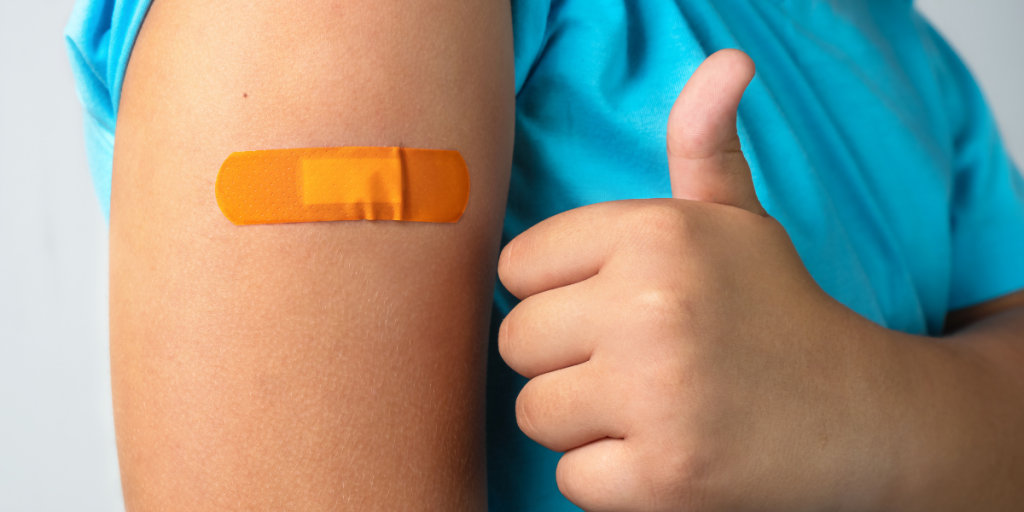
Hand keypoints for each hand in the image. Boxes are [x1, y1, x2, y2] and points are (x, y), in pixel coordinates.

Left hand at [497, 50, 904, 510]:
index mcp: (657, 233)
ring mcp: (658, 394)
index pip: (517, 267)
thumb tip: (726, 62)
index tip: (614, 308)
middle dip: (565, 361)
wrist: (862, 417)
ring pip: (534, 411)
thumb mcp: (740, 222)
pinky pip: (571, 477)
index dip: (560, 294)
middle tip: (638, 366)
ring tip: (653, 408)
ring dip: (583, 422)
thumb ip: (704, 147)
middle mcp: (652, 304)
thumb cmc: (777, 312)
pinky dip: (612, 479)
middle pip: (517, 341)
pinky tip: (668, 454)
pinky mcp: (665, 476)